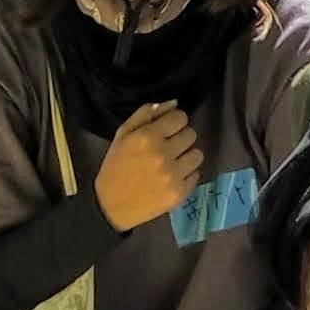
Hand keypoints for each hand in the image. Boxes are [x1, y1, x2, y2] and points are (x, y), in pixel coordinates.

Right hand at [94, 103, 205, 231]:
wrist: (111, 205)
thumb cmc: (116, 166)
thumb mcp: (123, 135)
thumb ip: (146, 114)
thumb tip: (174, 103)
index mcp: (148, 136)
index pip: (180, 117)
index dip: (174, 122)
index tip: (167, 130)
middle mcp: (163, 154)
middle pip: (191, 134)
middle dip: (181, 137)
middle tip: (168, 147)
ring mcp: (173, 175)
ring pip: (197, 154)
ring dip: (186, 156)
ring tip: (172, 162)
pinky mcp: (179, 192)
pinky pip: (196, 174)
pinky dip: (187, 174)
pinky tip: (172, 177)